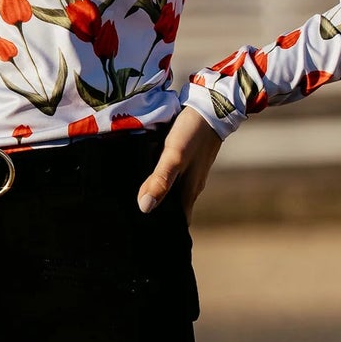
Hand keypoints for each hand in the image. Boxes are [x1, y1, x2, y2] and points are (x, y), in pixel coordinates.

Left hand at [136, 106, 222, 224]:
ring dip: (155, 196)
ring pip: (170, 192)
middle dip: (156, 216)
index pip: (177, 223)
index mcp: (189, 192)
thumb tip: (144, 207)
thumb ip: (160, 180)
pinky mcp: (185, 158)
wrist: (212, 103)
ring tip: (129, 201)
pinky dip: (157, 180)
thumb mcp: (174, 156)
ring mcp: (189, 172)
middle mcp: (190, 185)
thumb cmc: (193, 132)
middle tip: (129, 221)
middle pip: (172, 208)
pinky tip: (141, 175)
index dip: (163, 232)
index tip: (144, 239)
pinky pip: (169, 175)